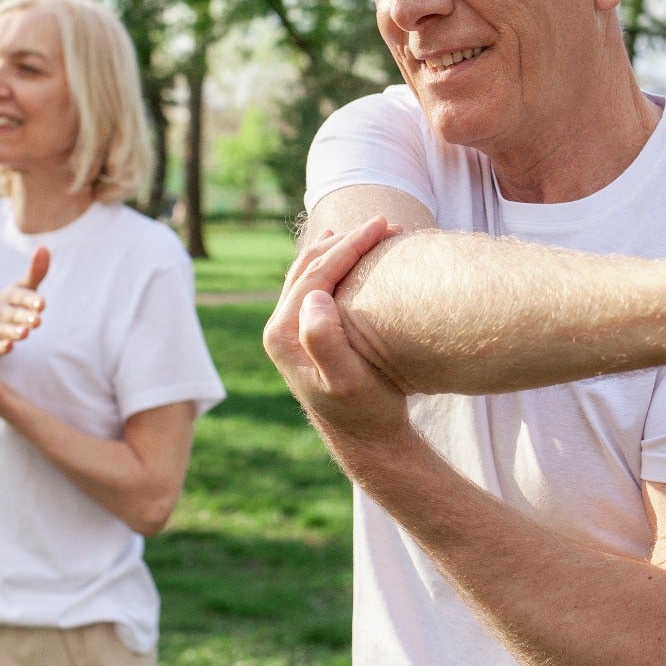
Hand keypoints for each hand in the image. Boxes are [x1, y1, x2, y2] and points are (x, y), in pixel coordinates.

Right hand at [0, 247, 49, 360]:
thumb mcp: (17, 288)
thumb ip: (35, 272)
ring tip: (25, 333)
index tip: (42, 304)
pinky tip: (8, 347)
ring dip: (12, 332)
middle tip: (38, 320)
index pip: (18, 296)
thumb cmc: (2, 304)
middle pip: (9, 314)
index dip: (29, 300)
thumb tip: (44, 247)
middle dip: (22, 317)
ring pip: (0, 331)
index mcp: (7, 297)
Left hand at [263, 218, 409, 447]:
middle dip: (346, 240)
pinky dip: (338, 265)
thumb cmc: (365, 410)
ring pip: (310, 272)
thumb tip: (315, 297)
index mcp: (282, 334)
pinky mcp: (306, 334)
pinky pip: (318, 285)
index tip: (383, 225)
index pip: (316, 273)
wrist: (367, 440)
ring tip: (372, 232)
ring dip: (340, 248)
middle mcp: (279, 328)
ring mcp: (291, 330)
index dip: (349, 245)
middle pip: (309, 266)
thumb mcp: (347, 379)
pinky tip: (356, 257)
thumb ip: (324, 339)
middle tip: (385, 224)